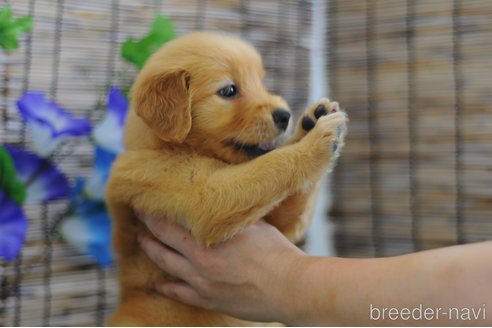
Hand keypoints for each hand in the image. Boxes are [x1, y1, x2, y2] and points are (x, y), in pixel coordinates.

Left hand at [136, 213, 305, 322]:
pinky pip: (179, 294)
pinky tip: (154, 285)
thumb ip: (231, 217)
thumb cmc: (277, 253)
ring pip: (166, 264)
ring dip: (151, 251)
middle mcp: (200, 259)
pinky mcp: (209, 300)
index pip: (173, 221)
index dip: (156, 212)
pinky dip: (164, 288)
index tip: (146, 201)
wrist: (290, 288)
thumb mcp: (254, 224)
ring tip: (141, 242)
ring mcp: (202, 282)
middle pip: (164, 239)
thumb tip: (219, 205)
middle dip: (148, 226)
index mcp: (211, 237)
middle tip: (138, 215)